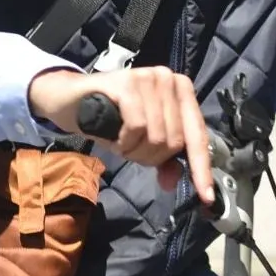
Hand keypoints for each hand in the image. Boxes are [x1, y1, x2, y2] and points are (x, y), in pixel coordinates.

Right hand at [27, 67, 214, 206]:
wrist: (69, 99)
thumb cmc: (110, 118)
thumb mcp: (140, 142)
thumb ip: (162, 159)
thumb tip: (173, 182)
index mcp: (181, 91)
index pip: (197, 135)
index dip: (201, 169)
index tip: (206, 196)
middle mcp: (170, 79)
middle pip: (174, 141)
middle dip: (150, 158)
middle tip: (129, 150)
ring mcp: (150, 78)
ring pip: (157, 137)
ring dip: (135, 151)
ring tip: (120, 141)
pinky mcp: (129, 84)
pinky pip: (138, 127)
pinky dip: (125, 141)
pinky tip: (114, 136)